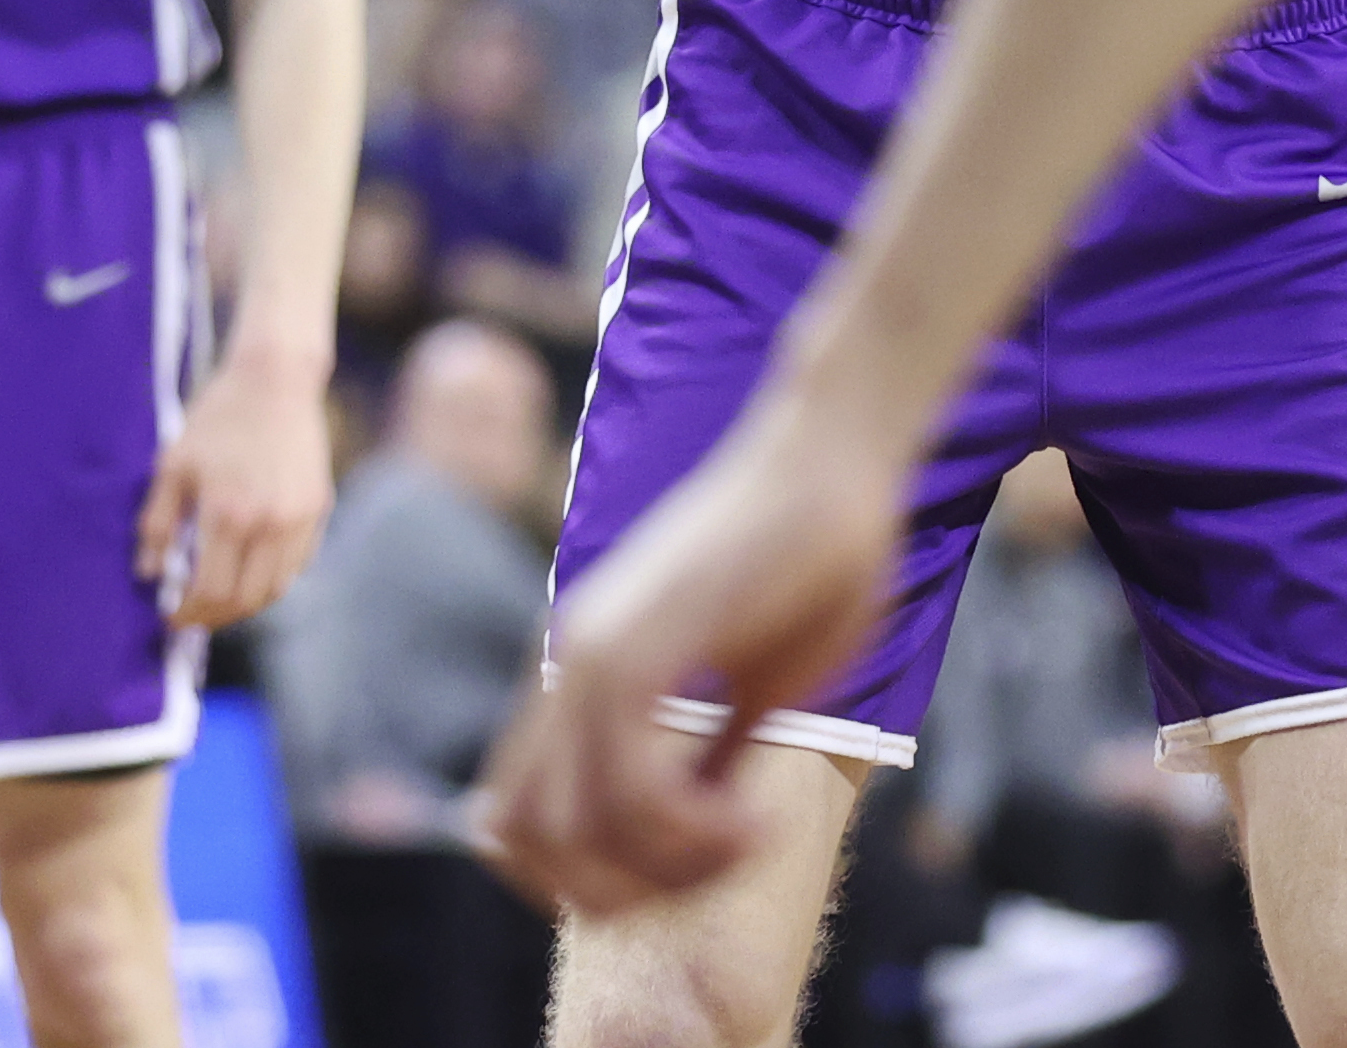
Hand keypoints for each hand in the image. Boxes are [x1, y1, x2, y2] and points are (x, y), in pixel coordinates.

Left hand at [138, 348, 335, 630]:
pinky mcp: (319, 508)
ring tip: (220, 597)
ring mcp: (300, 518)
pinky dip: (273, 578)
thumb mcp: (173, 465)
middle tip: (193, 614)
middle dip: (214, 617)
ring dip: (245, 604)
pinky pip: (298, 564)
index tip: (170, 616)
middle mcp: (270, 524)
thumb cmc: (217, 417)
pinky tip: (250, 568)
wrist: (276, 378)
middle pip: (245, 600)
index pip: (210, 592)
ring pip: (276, 589)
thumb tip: (147, 574)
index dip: (188, 613)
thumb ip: (157, 524)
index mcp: (228, 514)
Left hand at [473, 389, 911, 913]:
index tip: (680, 866)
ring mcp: (594, 651)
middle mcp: (567, 666)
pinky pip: (629, 782)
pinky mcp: (639, 640)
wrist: (835, 456)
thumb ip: (711, 753)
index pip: (511, 824)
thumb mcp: (756, 684)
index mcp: (581, 676)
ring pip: (570, 827)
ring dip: (661, 868)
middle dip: (618, 891)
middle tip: (715, 865)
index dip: (579, 878)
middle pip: (525, 844)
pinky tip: (755, 814)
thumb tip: (699, 834)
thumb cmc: (816, 558)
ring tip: (745, 838)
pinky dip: (691, 831)